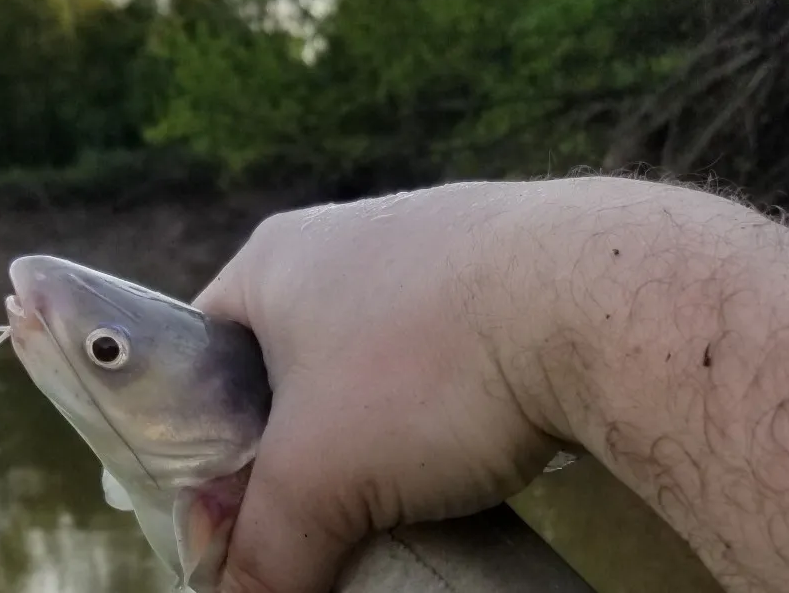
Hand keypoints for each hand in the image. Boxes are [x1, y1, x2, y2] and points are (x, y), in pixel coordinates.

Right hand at [193, 181, 564, 592]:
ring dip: (372, 430)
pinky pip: (438, 348)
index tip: (233, 513)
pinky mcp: (493, 266)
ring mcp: (425, 243)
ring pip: (370, 361)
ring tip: (400, 486)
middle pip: (287, 367)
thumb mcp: (319, 478)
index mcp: (274, 259)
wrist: (587, 297)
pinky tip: (464, 441)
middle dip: (295, 446)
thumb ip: (263, 552)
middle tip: (318, 513)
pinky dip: (437, 403)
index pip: (201, 359)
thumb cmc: (424, 366)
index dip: (203, 445)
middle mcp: (343, 237)